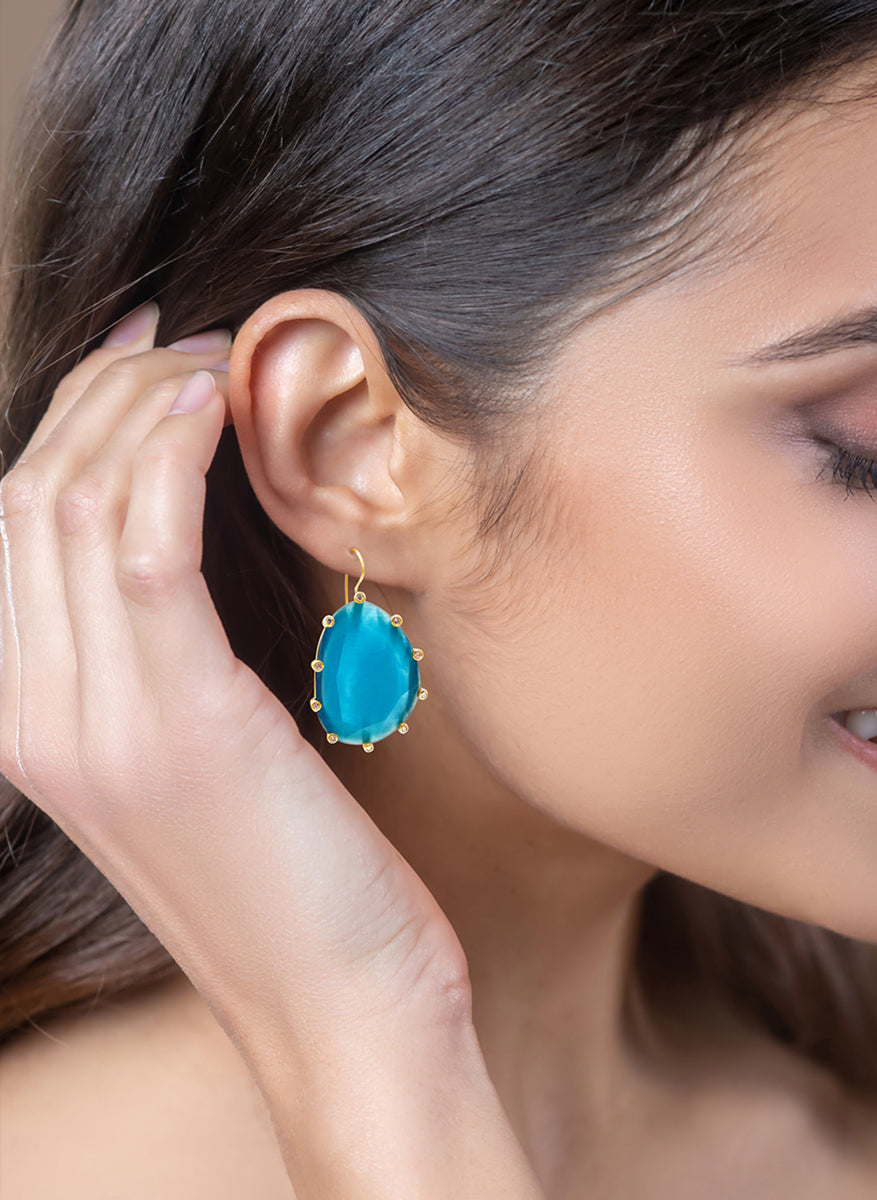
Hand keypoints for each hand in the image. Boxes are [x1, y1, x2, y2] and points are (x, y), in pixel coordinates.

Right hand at [0, 304, 542, 1197]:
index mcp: (30, 719)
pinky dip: (172, 452)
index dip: (72, 416)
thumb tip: (185, 548)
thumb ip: (170, 658)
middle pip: (30, 494)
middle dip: (108, 390)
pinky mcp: (178, 723)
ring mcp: (93, 720)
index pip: (15, 524)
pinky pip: (142, 545)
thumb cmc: (295, 872)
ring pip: (71, 502)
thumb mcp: (207, 755)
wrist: (337, 998)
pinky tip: (223, 405)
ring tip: (220, 357)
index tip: (147, 353)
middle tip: (194, 341)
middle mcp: (34, 713)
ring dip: (143, 403)